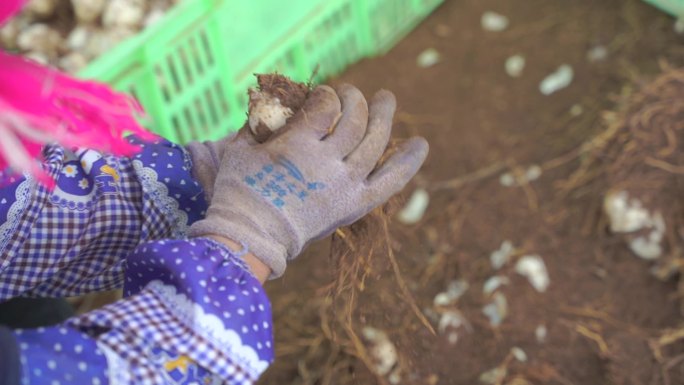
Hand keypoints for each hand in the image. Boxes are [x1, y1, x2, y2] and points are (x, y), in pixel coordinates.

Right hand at [189, 84, 428, 277]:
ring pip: (374, 141)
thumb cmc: (239, 192)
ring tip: (387, 98)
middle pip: (354, 119)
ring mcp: (344, 184)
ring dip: (383, 115)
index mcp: (296, 146)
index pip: (326, 106)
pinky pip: (389, 181)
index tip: (324, 95)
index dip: (327, 94)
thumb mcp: (239, 149)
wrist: (251, 239)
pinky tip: (421, 144)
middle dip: (354, 98)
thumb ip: (258, 122)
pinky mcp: (355, 205)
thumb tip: (275, 102)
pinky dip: (407, 162)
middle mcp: (326, 163)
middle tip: (350, 92)